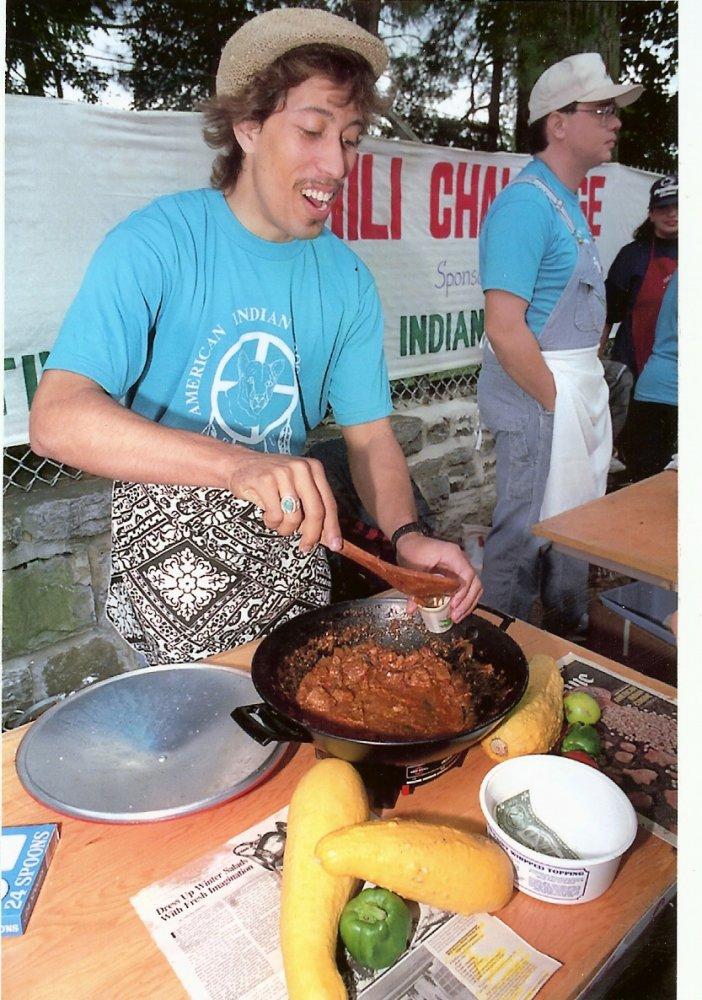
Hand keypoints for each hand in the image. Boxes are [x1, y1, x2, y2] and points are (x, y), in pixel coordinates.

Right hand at [227, 451, 341, 553]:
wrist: (239, 464)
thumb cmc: (272, 481)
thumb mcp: (296, 488)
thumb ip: (312, 509)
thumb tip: (329, 538)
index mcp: (314, 468)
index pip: (329, 503)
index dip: (333, 528)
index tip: (336, 546)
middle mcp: (301, 468)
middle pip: (315, 512)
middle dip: (312, 535)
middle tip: (305, 547)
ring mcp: (282, 473)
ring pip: (294, 517)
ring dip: (285, 528)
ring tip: (278, 522)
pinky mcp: (264, 480)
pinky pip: (275, 516)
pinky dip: (271, 522)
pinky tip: (266, 515)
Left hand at [394, 533, 482, 621]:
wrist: (410, 541)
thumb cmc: (412, 550)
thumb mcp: (412, 568)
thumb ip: (414, 588)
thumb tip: (412, 609)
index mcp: (452, 555)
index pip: (467, 574)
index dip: (463, 592)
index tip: (453, 605)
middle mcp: (461, 559)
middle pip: (475, 583)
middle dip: (467, 602)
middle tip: (455, 616)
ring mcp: (461, 566)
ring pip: (475, 587)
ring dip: (468, 604)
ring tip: (456, 617)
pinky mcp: (458, 573)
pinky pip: (468, 587)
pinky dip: (465, 600)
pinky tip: (456, 611)